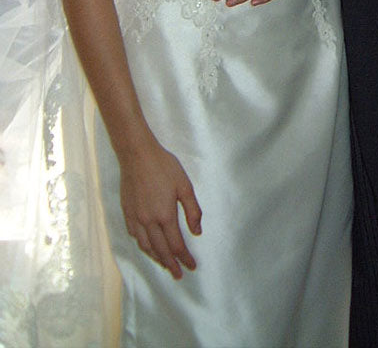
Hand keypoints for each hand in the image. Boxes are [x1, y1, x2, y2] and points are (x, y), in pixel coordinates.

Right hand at [119, 137, 201, 277]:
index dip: (185, 258)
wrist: (137, 155)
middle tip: (179, 274)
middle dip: (171, 265)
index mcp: (165, 215)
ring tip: (165, 264)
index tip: (192, 266)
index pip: (176, 245)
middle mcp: (148, 222)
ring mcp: (135, 218)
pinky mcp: (127, 213)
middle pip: (161, 251)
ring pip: (146, 246)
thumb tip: (197, 232)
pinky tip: (148, 246)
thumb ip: (193, 210)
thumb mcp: (184, 186)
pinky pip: (135, 236)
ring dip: (156, 258)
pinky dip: (143, 246)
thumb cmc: (164, 167)